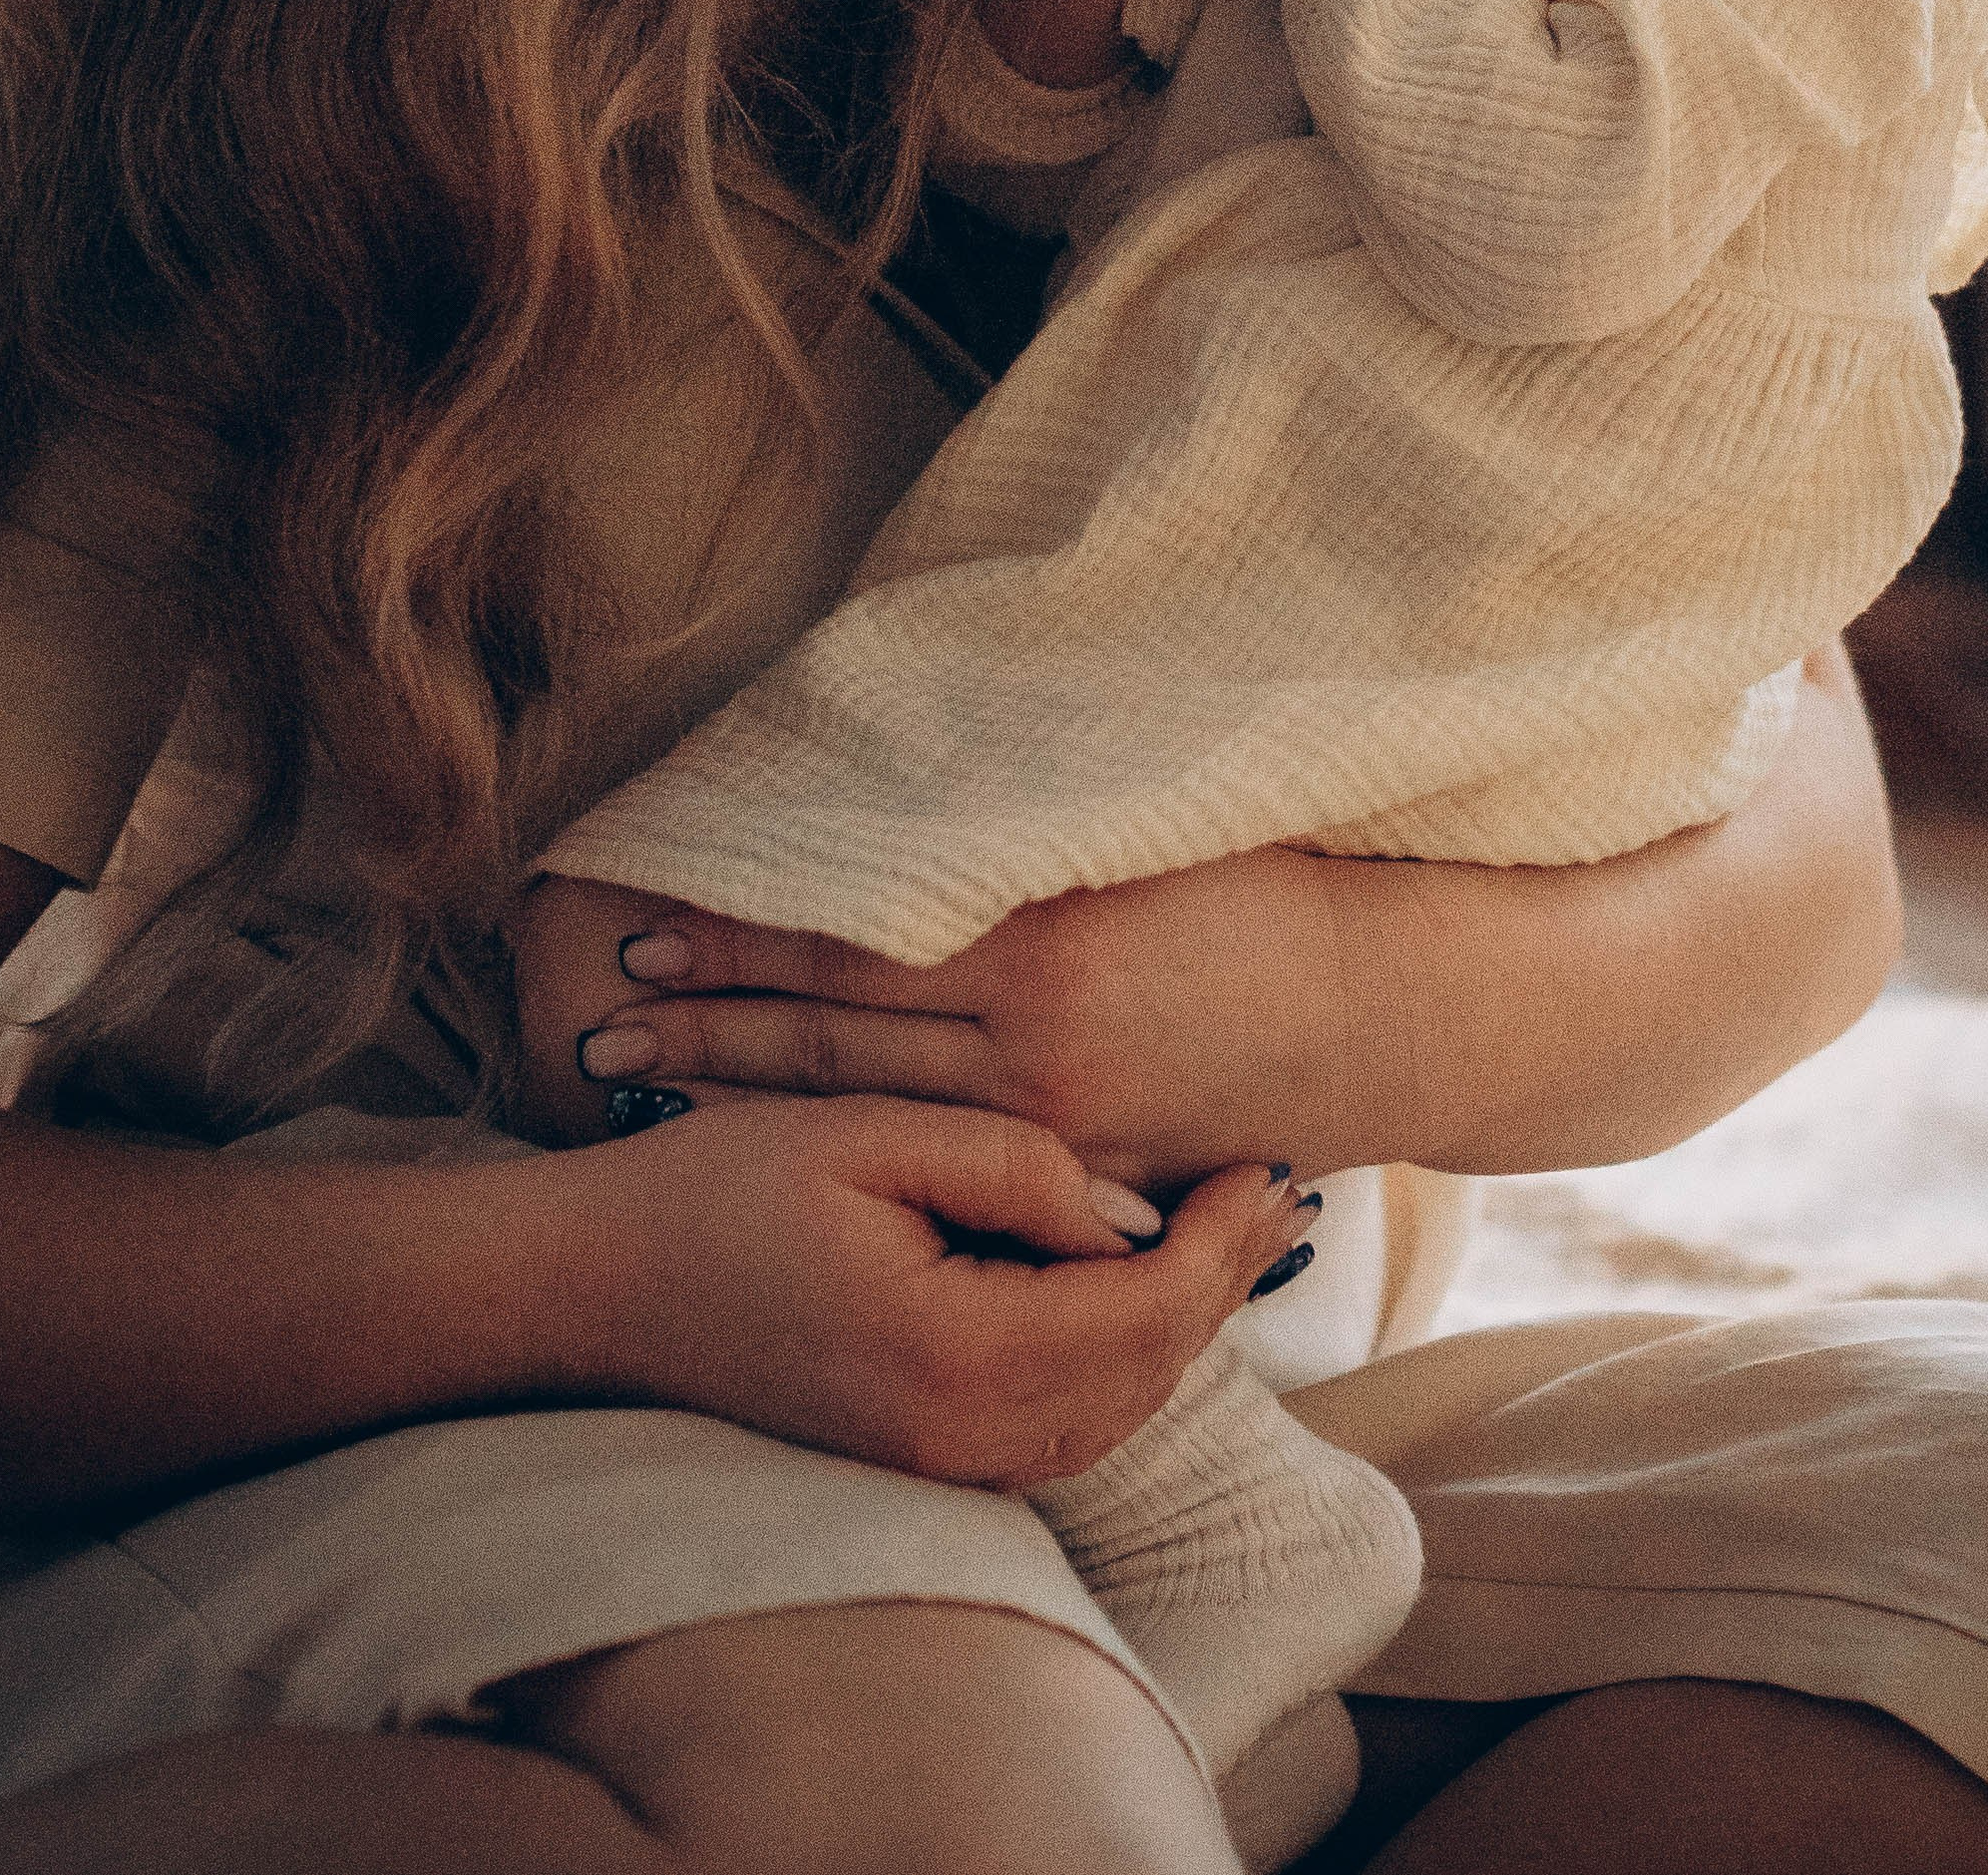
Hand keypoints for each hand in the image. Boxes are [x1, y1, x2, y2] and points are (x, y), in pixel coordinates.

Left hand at [517, 851, 1377, 1190]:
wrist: (1392, 1010)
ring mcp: (1057, 1128)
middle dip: (704, 1031)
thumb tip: (896, 811)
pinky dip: (854, 1153)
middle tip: (595, 1023)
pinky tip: (787, 1151)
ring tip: (652, 1087)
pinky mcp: (1087, 1177)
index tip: (639, 929)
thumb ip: (1018, 838)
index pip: (844, 941)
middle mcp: (1034, 1045)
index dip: (735, 940)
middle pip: (828, 1041)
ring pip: (868, 1118)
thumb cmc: (1272, 891)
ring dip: (752, 1101)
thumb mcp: (1143, 834)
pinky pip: (946, 1170)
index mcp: (1043, 940)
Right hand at [533, 1087, 1313, 1484]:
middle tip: (1275, 1187)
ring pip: (1114, 1411)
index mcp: (952, 1351)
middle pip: (1147, 1374)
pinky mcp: (916, 1456)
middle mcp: (955, 1435)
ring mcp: (935, 1462)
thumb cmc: (718, 1188)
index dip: (1219, 1236)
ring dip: (1181, 1325)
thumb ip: (1009, 1165)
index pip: (1143, 1309)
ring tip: (1227, 1230)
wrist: (593, 1286)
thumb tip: (1128, 1209)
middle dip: (1224, 1281)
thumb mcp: (865, 1131)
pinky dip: (1120, 1361)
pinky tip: (1135, 1288)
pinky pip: (1059, 1427)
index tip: (1264, 1158)